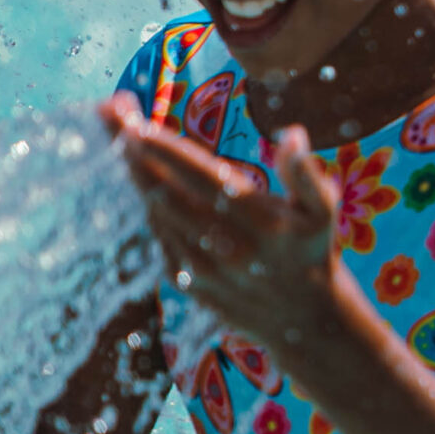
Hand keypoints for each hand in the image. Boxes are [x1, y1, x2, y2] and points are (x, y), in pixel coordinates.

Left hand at [101, 95, 346, 350]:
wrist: (305, 322)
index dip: (164, 148)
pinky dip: (148, 205)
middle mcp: (225, 245)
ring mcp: (202, 268)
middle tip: (109, 111)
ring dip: (135, 172)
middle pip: (164, 190)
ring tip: (121, 136)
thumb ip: (306, 173)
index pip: (200, 176)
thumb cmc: (313, 251)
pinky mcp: (189, 284)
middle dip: (131, 148)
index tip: (134, 120)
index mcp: (258, 220)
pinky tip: (145, 180)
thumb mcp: (325, 211)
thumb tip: (293, 134)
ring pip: (155, 212)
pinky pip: (159, 236)